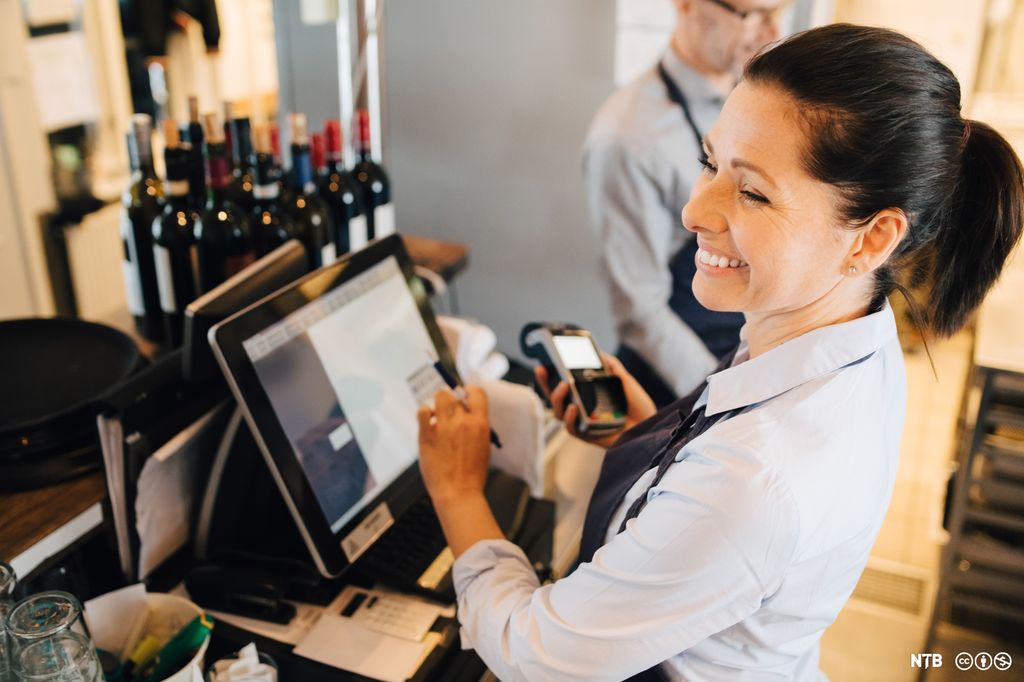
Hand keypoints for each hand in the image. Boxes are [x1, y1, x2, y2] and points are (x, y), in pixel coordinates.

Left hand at [417, 387, 491, 504]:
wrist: (458, 492)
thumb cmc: (472, 474)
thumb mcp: (483, 446)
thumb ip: (476, 427)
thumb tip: (467, 415)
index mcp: (480, 424)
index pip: (477, 393)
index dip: (470, 391)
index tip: (465, 395)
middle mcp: (462, 421)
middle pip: (455, 395)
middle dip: (452, 401)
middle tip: (449, 410)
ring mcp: (443, 427)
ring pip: (439, 397)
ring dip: (438, 403)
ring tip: (438, 415)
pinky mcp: (427, 434)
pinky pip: (423, 411)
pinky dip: (425, 413)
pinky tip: (428, 422)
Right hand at [536, 353, 656, 448]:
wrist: (653, 426)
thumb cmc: (639, 408)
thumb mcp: (626, 382)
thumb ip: (613, 368)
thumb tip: (600, 353)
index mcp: (587, 396)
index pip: (563, 385)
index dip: (549, 376)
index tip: (543, 362)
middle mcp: (582, 410)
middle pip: (555, 398)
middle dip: (545, 384)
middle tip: (543, 370)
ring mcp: (584, 423)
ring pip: (559, 413)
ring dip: (558, 398)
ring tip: (564, 385)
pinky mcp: (589, 436)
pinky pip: (572, 429)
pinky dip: (569, 418)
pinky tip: (574, 408)